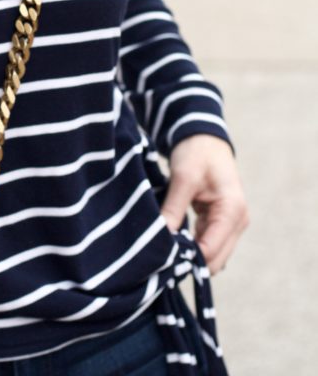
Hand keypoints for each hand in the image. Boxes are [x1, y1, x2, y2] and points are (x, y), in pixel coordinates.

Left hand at [160, 133, 249, 274]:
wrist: (205, 138)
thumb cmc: (197, 153)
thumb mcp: (183, 178)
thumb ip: (174, 209)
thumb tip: (161, 239)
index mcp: (232, 211)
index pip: (211, 252)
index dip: (187, 258)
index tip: (162, 259)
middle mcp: (238, 222)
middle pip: (215, 259)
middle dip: (191, 261)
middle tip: (161, 260)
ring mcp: (232, 224)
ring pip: (212, 255)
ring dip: (192, 255)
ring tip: (166, 253)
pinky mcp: (222, 222)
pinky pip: (209, 244)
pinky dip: (193, 246)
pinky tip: (175, 243)